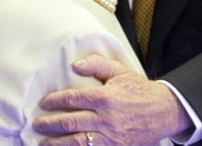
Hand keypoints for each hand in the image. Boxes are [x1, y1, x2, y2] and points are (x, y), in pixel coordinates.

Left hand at [33, 55, 191, 145]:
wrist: (164, 111)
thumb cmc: (140, 90)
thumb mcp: (121, 71)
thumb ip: (97, 64)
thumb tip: (75, 65)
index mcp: (106, 97)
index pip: (73, 99)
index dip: (55, 101)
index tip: (44, 103)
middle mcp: (106, 118)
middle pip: (71, 122)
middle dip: (50, 124)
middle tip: (37, 124)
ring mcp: (111, 136)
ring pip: (78, 142)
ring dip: (57, 143)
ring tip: (43, 142)